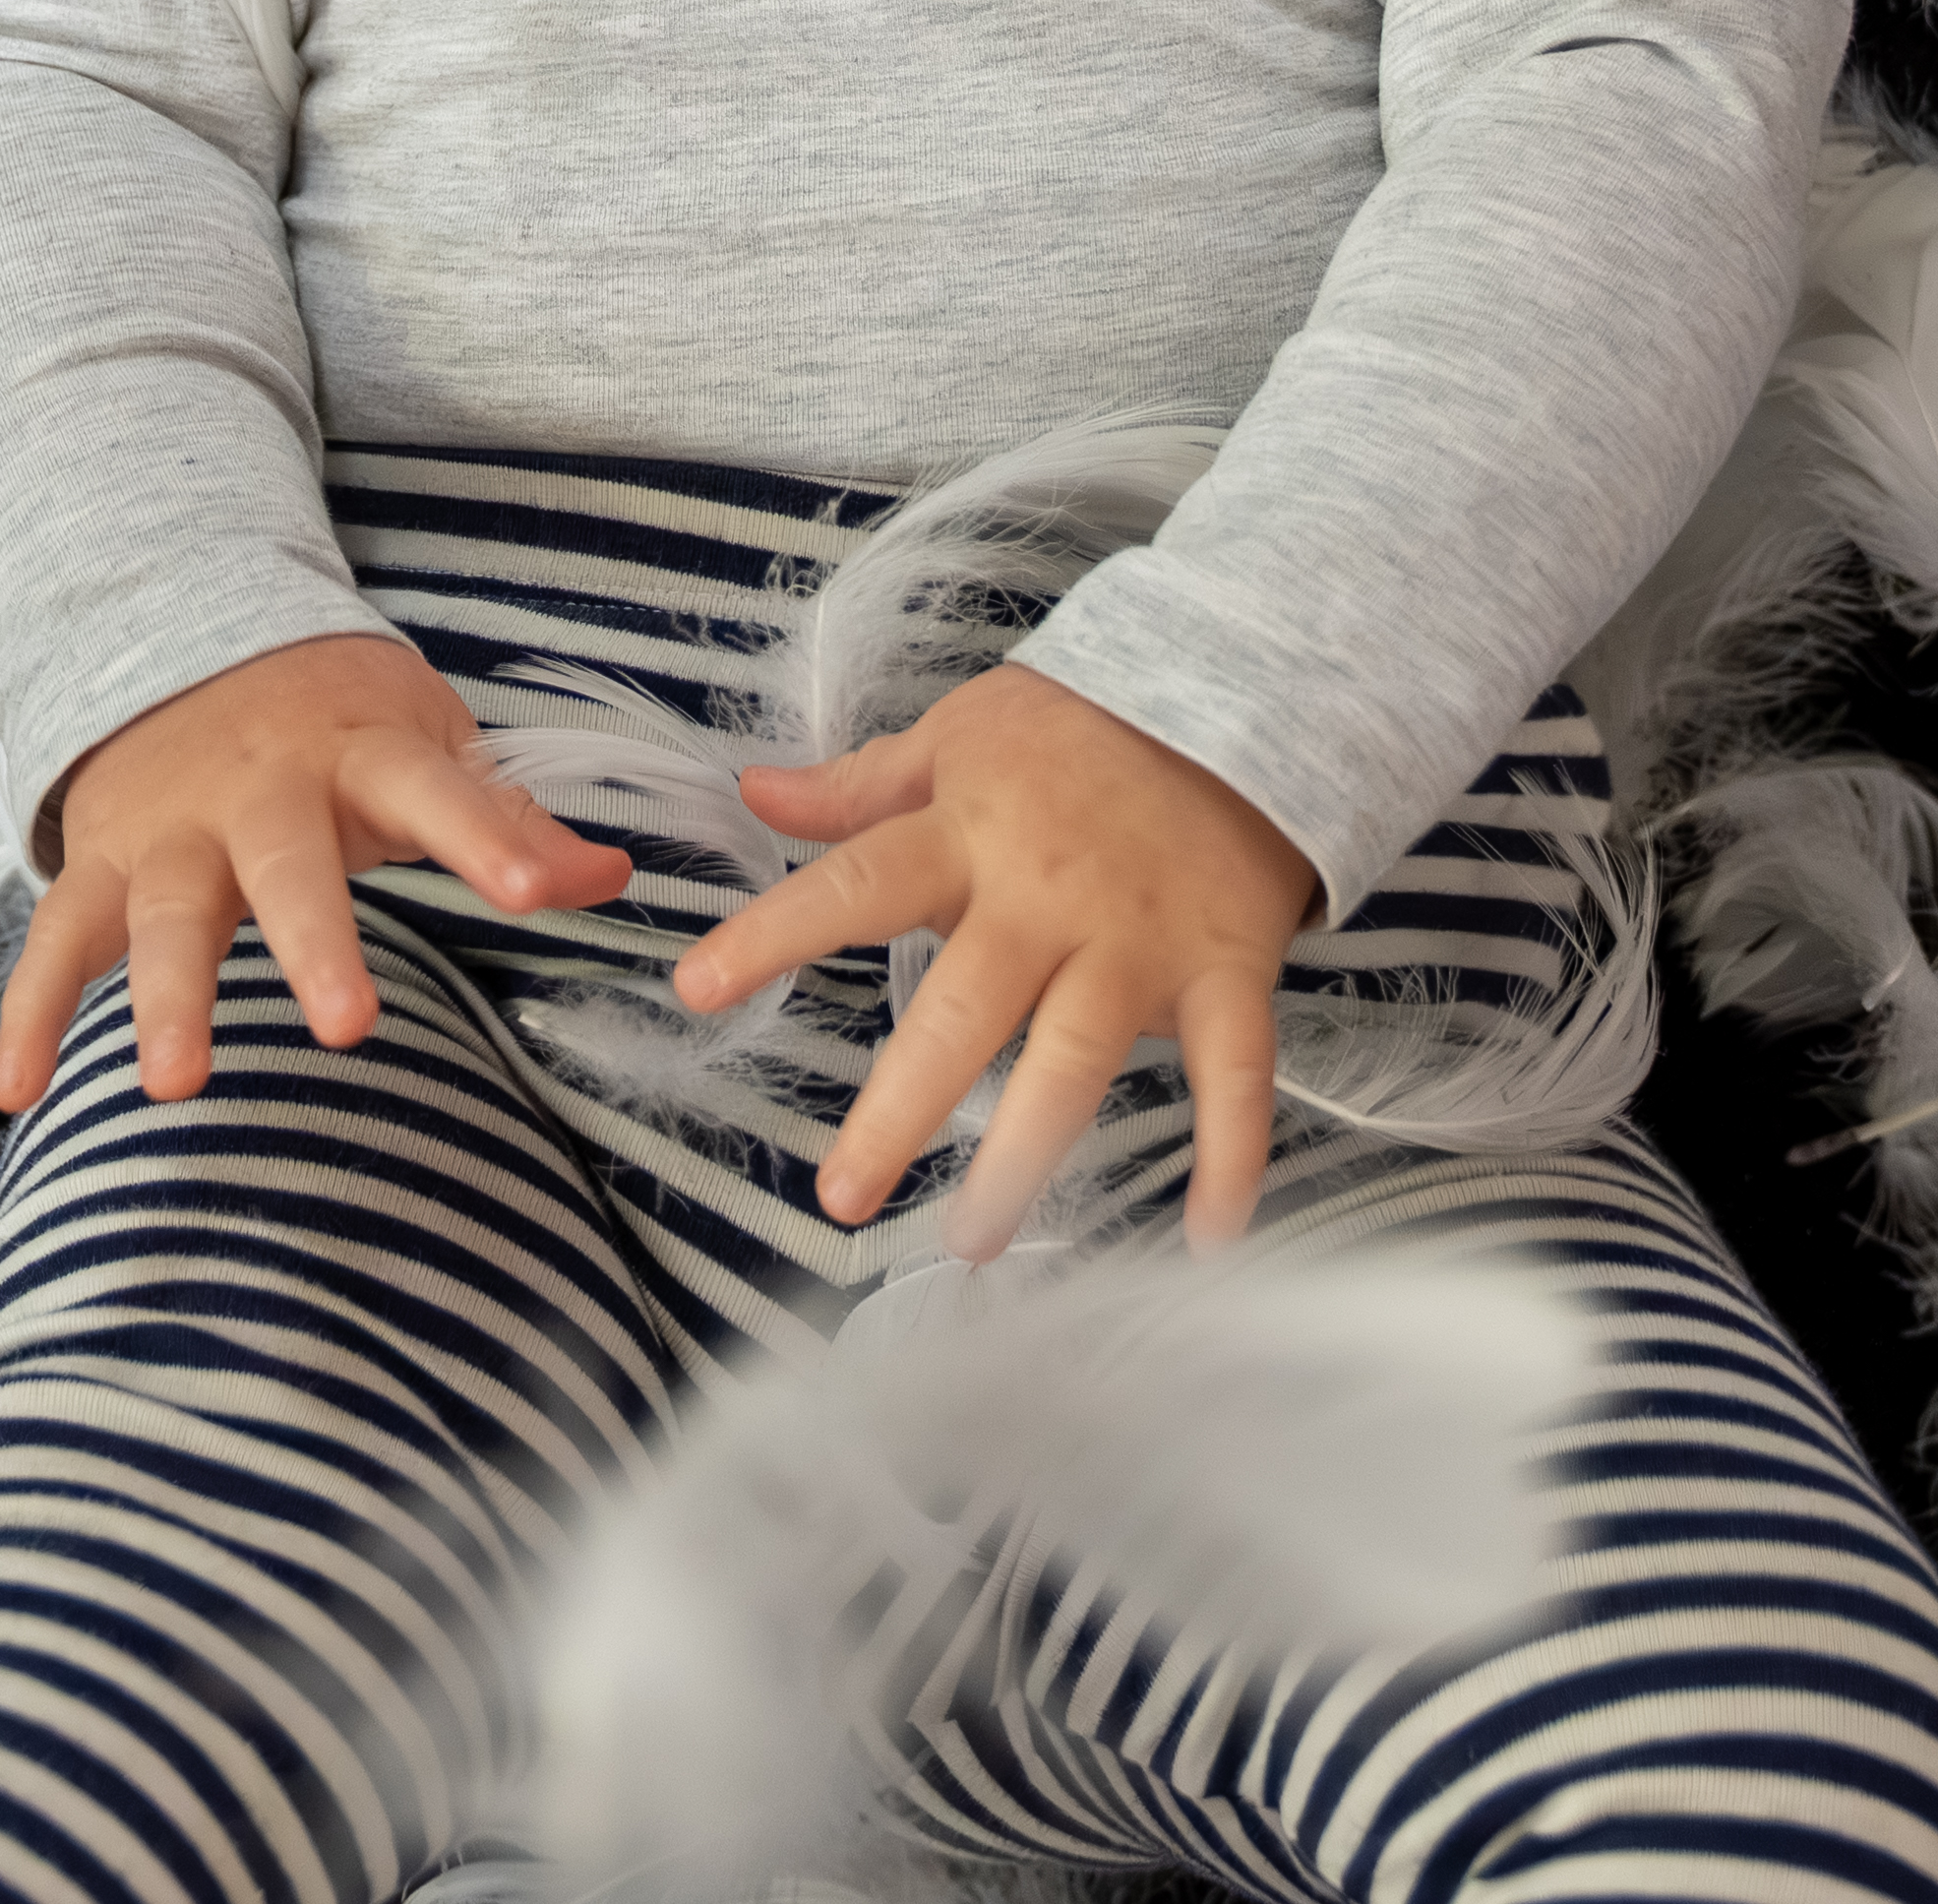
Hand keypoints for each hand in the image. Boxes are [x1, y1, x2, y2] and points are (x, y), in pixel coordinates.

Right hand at [0, 630, 634, 1115]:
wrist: (183, 639)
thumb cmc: (333, 719)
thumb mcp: (426, 739)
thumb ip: (506, 816)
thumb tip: (612, 879)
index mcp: (359, 750)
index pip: (436, 789)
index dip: (487, 835)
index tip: (538, 888)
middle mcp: (260, 791)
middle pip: (286, 865)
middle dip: (313, 942)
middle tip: (350, 1025)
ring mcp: (173, 832)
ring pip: (165, 915)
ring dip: (164, 997)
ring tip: (172, 1084)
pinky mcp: (105, 867)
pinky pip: (56, 942)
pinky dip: (30, 1015)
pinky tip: (19, 1093)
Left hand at [676, 663, 1321, 1260]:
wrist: (1241, 697)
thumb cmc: (1081, 729)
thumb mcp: (961, 736)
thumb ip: (860, 787)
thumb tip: (752, 793)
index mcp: (969, 836)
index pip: (854, 885)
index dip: (772, 935)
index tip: (695, 989)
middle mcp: (1047, 901)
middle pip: (962, 1012)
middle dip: (899, 1108)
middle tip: (841, 1197)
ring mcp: (1139, 944)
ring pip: (1076, 1060)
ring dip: (1026, 1157)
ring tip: (972, 1239)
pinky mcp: (1224, 971)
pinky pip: (1234, 1073)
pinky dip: (1232, 1157)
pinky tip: (1210, 1240)